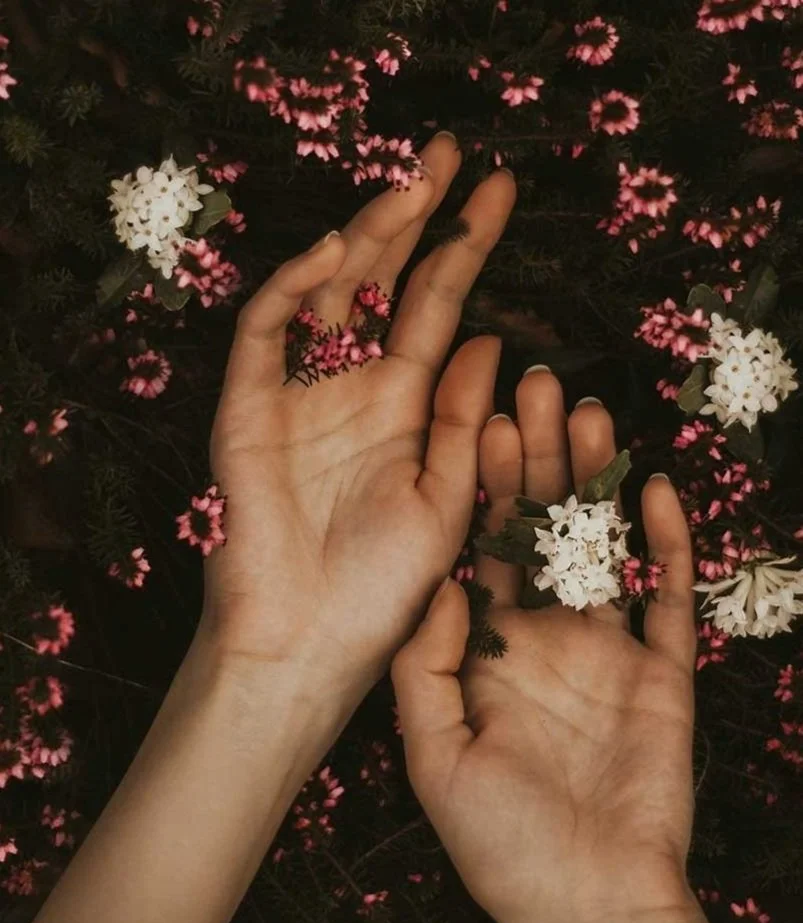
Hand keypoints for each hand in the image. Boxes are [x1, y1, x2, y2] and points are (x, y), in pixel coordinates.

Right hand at [201, 134, 515, 701]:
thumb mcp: (448, 500)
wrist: (310, 642)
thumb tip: (490, 337)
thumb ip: (463, 420)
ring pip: (327, 291)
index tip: (501, 190)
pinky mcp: (247, 408)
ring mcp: (299, 392)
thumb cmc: (386, 588)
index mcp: (407, 406)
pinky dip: (292, 289)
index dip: (467, 246)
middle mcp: (354, 386)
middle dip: (415, 213)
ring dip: (364, 235)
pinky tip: (334, 254)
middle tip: (449, 152)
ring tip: (410, 185)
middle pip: (385, 280)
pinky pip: (264, 332)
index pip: (440, 306)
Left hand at [391, 370, 698, 922]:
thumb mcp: (435, 753)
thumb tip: (439, 583)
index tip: (478, 422)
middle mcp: (546, 635)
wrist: (583, 902)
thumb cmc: (499, 840)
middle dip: (538, 462)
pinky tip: (651, 491)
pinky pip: (666, 597)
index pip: (483, 547)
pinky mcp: (663, 671)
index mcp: (488, 647)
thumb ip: (426, 664)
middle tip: (536, 389)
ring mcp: (607, 649)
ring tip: (588, 417)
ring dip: (596, 484)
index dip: (481, 486)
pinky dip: (662, 545)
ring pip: (601, 547)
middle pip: (542, 530)